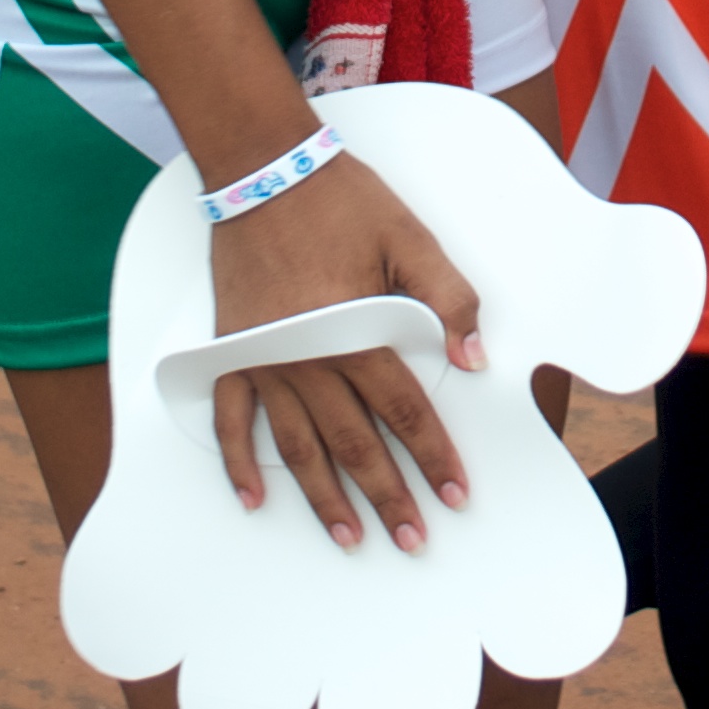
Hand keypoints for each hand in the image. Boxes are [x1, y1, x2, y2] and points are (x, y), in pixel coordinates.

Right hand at [197, 146, 491, 550]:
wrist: (262, 168)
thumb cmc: (342, 200)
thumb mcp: (410, 237)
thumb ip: (447, 298)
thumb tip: (475, 358)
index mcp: (356, 333)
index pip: (405, 412)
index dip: (433, 456)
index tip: (453, 494)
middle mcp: (308, 358)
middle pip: (354, 443)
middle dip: (386, 497)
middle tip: (410, 540)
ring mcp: (265, 359)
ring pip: (297, 445)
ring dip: (323, 496)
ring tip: (347, 537)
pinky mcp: (233, 351)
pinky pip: (232, 418)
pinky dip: (237, 461)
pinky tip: (251, 498)